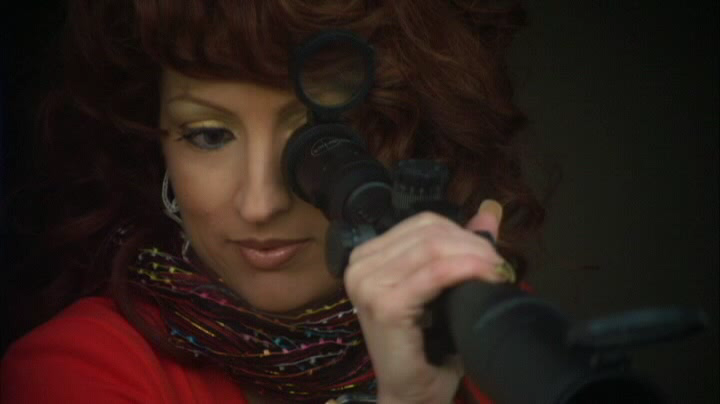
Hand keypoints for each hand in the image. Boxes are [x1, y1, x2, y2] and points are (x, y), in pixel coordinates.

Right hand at [344, 200, 509, 402]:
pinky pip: (435, 272)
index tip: (492, 254)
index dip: (462, 232)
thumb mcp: (444, 289)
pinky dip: (466, 270)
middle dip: (473, 244)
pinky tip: (487, 278)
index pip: (422, 223)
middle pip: (429, 232)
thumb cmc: (427, 347)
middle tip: (500, 265)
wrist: (412, 394)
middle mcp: (359, 265)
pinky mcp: (384, 304)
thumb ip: (462, 247)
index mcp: (368, 257)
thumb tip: (490, 210)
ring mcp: (367, 284)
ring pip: (434, 247)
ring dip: (474, 256)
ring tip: (497, 272)